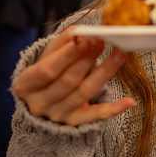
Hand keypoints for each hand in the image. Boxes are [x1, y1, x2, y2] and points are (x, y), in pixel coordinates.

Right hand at [13, 29, 134, 126]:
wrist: (41, 102)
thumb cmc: (45, 73)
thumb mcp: (46, 57)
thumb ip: (62, 43)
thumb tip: (80, 32)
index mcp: (26, 85)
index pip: (48, 70)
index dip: (68, 54)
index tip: (87, 38)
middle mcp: (39, 104)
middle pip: (68, 80)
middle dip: (88, 59)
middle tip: (104, 41)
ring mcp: (57, 116)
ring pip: (85, 93)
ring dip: (105, 72)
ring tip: (119, 53)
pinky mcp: (75, 123)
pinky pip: (96, 116)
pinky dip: (113, 109)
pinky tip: (129, 101)